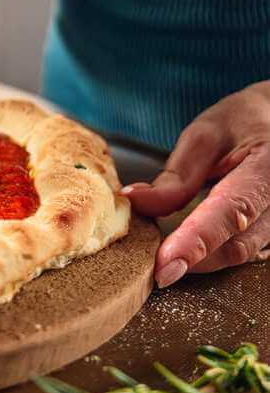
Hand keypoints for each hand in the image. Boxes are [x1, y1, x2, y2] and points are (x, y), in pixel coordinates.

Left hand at [123, 82, 269, 286]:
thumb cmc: (242, 122)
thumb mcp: (206, 135)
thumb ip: (177, 174)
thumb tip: (135, 201)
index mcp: (268, 168)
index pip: (231, 211)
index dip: (196, 241)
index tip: (164, 264)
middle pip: (237, 244)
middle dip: (193, 260)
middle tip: (154, 269)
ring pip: (240, 252)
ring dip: (201, 260)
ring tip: (164, 259)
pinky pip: (244, 249)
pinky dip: (213, 253)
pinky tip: (187, 251)